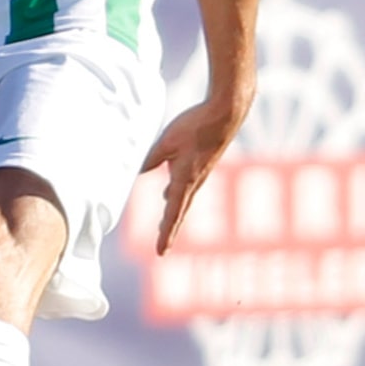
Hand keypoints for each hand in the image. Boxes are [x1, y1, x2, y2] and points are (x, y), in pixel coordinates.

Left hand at [142, 91, 251, 254]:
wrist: (226, 114)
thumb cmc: (195, 127)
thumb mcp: (165, 143)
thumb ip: (151, 159)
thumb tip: (138, 173)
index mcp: (184, 180)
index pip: (172, 214)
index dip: (165, 233)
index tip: (161, 251)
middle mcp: (195, 182)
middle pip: (179, 211)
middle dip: (169, 229)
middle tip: (163, 247)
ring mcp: (201, 173)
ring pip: (184, 199)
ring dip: (173, 214)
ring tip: (164, 227)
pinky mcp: (203, 163)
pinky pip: (188, 185)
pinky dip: (177, 195)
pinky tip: (169, 193)